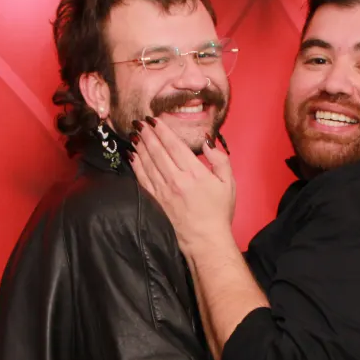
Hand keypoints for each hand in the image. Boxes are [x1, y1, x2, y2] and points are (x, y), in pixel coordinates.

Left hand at [130, 117, 234, 252]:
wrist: (205, 240)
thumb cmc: (219, 211)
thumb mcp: (228, 183)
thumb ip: (220, 159)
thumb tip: (207, 141)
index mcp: (194, 172)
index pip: (174, 145)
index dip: (163, 130)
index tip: (155, 119)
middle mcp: (176, 179)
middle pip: (157, 151)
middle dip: (148, 134)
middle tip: (140, 121)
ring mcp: (163, 190)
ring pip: (147, 163)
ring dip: (140, 146)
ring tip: (135, 134)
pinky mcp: (156, 201)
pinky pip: (142, 179)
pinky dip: (136, 166)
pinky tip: (132, 156)